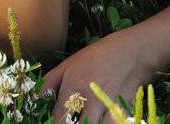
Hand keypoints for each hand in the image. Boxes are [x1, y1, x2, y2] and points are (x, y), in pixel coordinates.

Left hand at [39, 30, 158, 123]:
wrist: (134, 52)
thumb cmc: (98, 57)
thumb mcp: (69, 64)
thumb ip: (49, 83)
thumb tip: (35, 101)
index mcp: (72, 85)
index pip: (56, 118)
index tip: (54, 122)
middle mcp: (88, 97)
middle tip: (68, 120)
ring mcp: (106, 105)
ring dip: (87, 122)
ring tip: (84, 118)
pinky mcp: (122, 111)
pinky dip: (105, 122)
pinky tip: (100, 119)